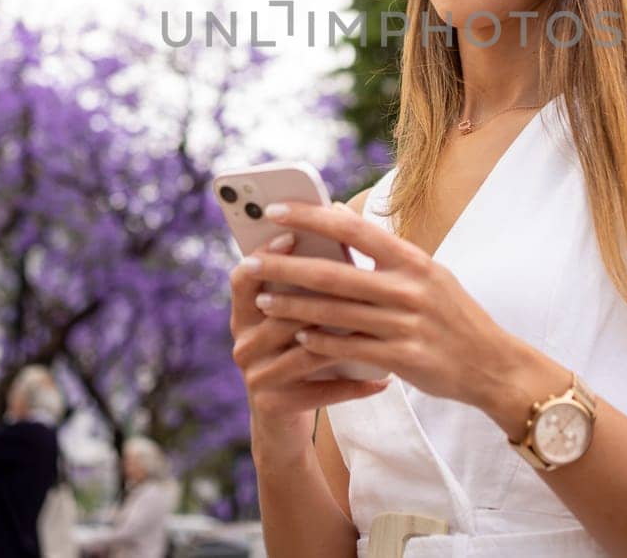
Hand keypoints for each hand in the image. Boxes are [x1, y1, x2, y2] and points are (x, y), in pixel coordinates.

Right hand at [228, 211, 390, 443]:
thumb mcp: (303, 312)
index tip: (292, 235)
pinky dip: (353, 385)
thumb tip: (340, 210)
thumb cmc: (304, 349)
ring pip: (303, 350)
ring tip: (379, 331)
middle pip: (277, 311)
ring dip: (342, 341)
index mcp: (247, 312)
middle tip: (355, 281)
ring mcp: (256, 376)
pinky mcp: (273, 405)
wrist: (286, 416)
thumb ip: (316, 273)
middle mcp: (244, 342)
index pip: (244, 276)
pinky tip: (382, 380)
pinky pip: (319, 391)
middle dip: (316, 296)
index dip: (264, 254)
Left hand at [250, 200, 534, 412]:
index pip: (354, 229)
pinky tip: (298, 338)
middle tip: (251, 262)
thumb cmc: (453, 315)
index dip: (311, 218)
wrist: (493, 365)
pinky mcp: (402, 358)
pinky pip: (350, 348)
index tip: (276, 210)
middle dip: (286, 267)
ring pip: (334, 313)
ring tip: (265, 300)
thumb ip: (386, 252)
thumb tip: (338, 215)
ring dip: (294, 306)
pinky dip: (321, 342)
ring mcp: (405, 324)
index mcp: (413, 260)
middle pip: (334, 274)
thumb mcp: (429, 273)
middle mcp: (409, 288)